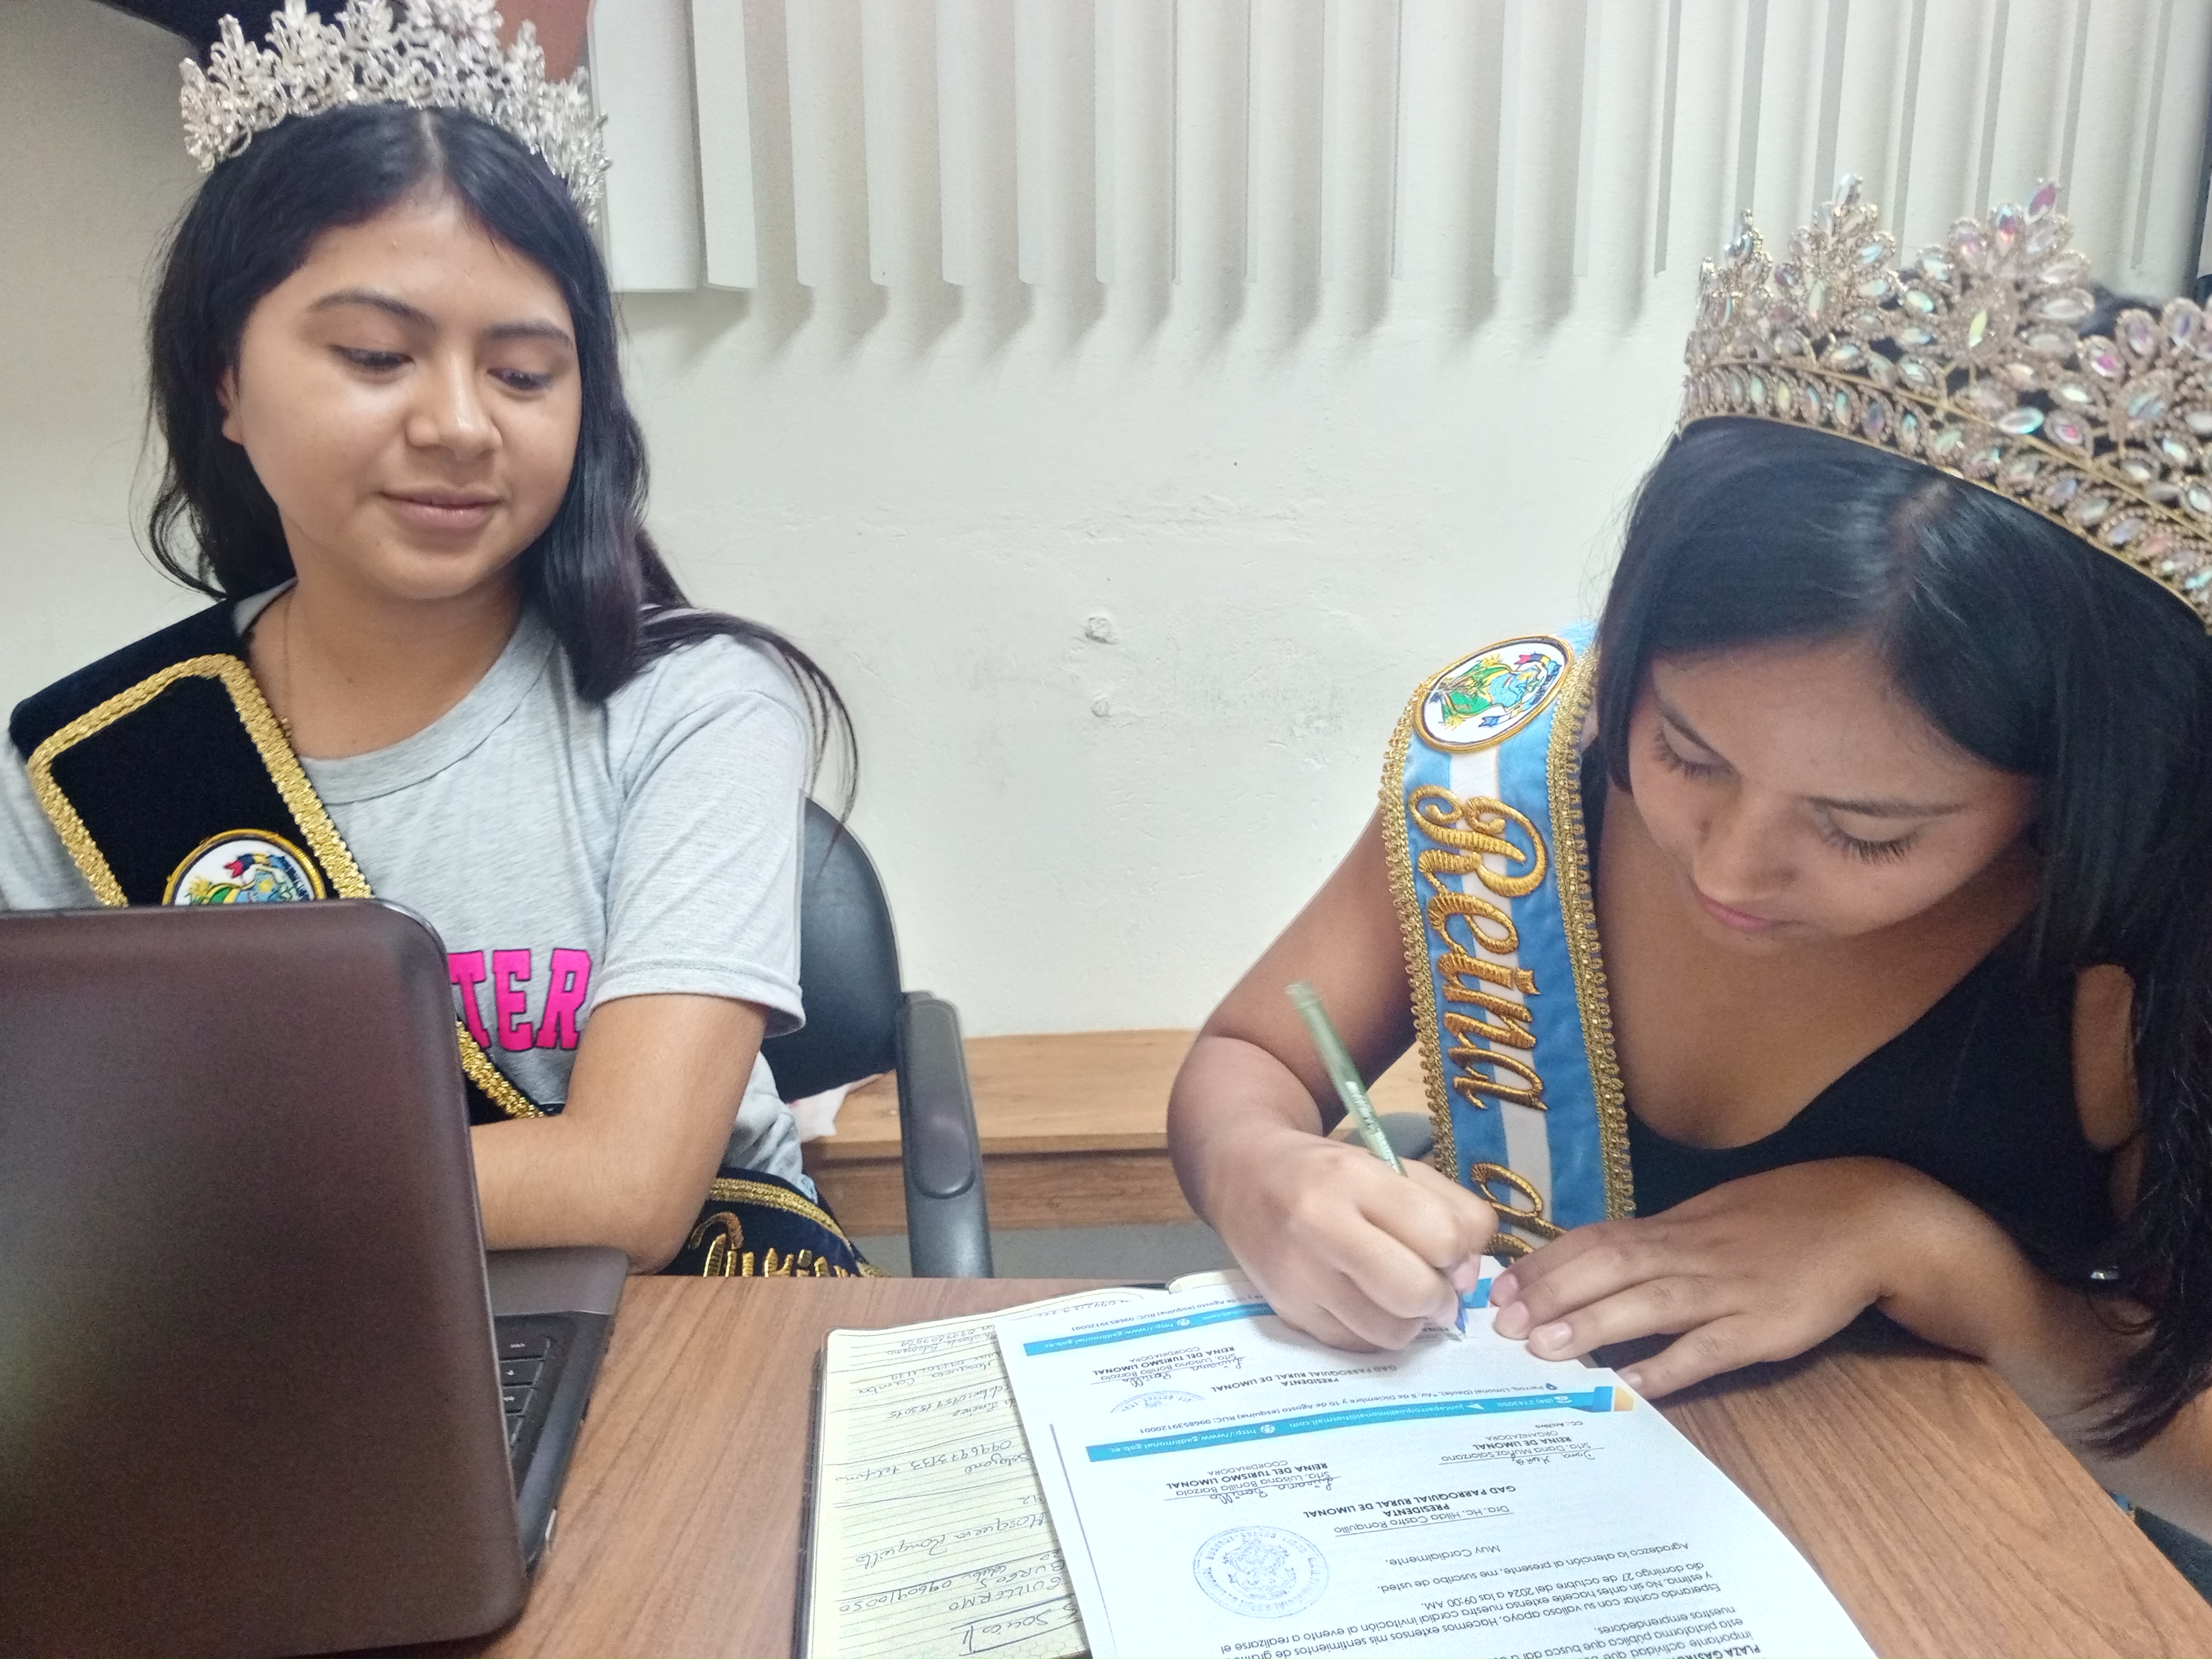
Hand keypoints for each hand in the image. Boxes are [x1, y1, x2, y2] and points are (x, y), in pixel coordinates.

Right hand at [1210, 1125, 1495, 1350]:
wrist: (1243, 1179)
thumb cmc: (1330, 1172)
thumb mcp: (1393, 1166)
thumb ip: (1450, 1210)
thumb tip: (1467, 1278)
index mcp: (1353, 1178)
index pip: (1440, 1235)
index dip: (1460, 1249)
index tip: (1448, 1247)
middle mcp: (1319, 1226)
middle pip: (1416, 1293)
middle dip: (1439, 1294)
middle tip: (1431, 1282)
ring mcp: (1299, 1277)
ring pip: (1391, 1332)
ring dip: (1411, 1320)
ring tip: (1398, 1293)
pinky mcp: (1289, 1313)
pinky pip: (1359, 1346)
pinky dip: (1376, 1331)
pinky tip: (1367, 1302)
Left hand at [1486, 1158, 1961, 1395]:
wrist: (1865, 1220)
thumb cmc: (1779, 1218)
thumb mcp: (1709, 1218)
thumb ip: (1655, 1243)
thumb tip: (1593, 1265)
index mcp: (1675, 1227)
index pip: (1595, 1239)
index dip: (1546, 1263)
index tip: (1502, 1287)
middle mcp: (1692, 1254)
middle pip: (1610, 1267)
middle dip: (1552, 1293)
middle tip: (1504, 1324)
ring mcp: (1728, 1290)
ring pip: (1649, 1304)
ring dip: (1594, 1324)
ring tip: (1546, 1349)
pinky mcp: (1764, 1327)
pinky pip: (1709, 1349)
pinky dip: (1670, 1365)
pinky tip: (1633, 1382)